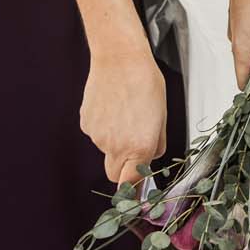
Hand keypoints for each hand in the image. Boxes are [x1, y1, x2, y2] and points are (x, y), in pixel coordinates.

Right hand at [81, 40, 168, 186]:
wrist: (119, 57)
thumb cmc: (145, 82)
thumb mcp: (162, 115)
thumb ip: (155, 144)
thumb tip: (149, 159)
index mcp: (139, 147)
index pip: (131, 184)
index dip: (133, 190)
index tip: (135, 192)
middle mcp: (116, 146)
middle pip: (114, 174)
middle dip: (124, 168)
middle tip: (133, 146)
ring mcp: (97, 136)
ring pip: (106, 151)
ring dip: (115, 141)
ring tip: (124, 112)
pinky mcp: (86, 123)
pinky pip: (96, 134)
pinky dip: (104, 126)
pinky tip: (112, 106)